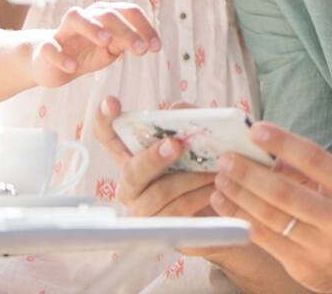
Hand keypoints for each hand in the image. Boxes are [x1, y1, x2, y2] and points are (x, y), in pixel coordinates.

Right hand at [30, 3, 159, 88]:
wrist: (51, 63)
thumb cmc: (87, 52)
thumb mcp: (112, 49)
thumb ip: (127, 43)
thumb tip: (146, 44)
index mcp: (105, 15)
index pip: (129, 12)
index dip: (145, 27)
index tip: (156, 48)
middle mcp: (85, 17)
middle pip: (107, 14)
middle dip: (127, 31)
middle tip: (141, 50)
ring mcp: (63, 31)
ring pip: (75, 17)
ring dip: (92, 27)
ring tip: (107, 42)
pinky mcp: (46, 47)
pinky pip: (50, 46)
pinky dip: (61, 55)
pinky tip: (73, 67)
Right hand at [92, 96, 215, 220]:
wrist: (227, 203)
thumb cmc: (205, 165)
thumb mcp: (198, 138)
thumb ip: (185, 120)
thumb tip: (176, 109)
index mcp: (134, 156)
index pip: (109, 136)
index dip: (105, 120)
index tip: (111, 102)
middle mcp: (131, 184)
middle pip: (132, 171)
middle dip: (154, 157)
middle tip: (176, 145)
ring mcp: (141, 209)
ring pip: (160, 193)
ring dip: (190, 178)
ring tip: (214, 170)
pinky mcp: (159, 229)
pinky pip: (177, 211)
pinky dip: (200, 196)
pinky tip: (215, 187)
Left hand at [210, 122, 331, 292]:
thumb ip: (310, 169)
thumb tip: (266, 151)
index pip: (314, 159)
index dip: (283, 142)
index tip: (255, 130)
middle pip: (285, 192)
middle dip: (249, 173)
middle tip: (226, 159)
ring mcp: (322, 248)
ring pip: (270, 217)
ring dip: (240, 195)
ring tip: (221, 179)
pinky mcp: (303, 268)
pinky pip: (264, 239)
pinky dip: (241, 218)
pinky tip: (226, 204)